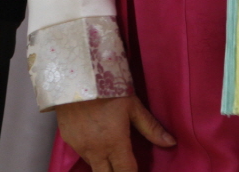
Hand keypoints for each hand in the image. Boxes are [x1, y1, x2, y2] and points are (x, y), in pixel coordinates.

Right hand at [55, 94, 174, 171]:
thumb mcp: (132, 104)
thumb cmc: (107, 87)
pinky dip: (91, 152)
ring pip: (94, 166)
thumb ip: (150, 127)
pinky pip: (82, 154)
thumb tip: (171, 143)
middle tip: (123, 165)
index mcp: (115, 144)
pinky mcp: (67, 140)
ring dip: (104, 164)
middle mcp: (96, 151)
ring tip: (111, 151)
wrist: (75, 74)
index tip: (137, 170)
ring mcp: (79, 147)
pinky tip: (95, 139)